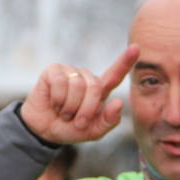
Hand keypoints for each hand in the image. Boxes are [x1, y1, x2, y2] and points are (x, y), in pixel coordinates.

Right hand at [20, 45, 139, 144]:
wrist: (43, 131)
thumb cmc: (70, 129)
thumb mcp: (93, 131)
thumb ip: (109, 121)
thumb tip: (119, 102)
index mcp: (99, 90)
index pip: (115, 74)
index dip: (126, 61)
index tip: (136, 48)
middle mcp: (86, 78)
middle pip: (95, 87)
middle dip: (86, 109)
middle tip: (76, 121)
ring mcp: (69, 72)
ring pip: (78, 85)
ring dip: (70, 107)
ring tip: (63, 112)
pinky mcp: (53, 71)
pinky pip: (61, 83)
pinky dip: (57, 99)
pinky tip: (53, 104)